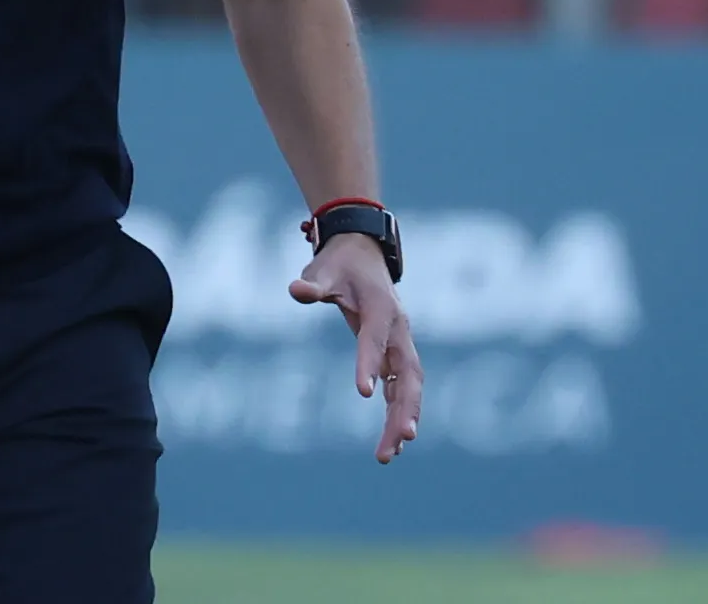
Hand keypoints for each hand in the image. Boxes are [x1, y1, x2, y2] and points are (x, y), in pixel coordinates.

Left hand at [290, 231, 422, 463]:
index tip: (363, 393)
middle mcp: (398, 329)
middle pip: (408, 373)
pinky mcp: (395, 355)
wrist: (364, 253)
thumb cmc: (340, 264)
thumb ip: (314, 283)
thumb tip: (297, 290)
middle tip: (400, 441)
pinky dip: (398, 414)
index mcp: (380, 307)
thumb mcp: (324, 268)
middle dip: (405, 407)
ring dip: (404, 419)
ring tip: (389, 454)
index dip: (370, 363)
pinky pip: (401, 389)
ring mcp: (400, 344)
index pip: (376, 338)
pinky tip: (391, 445)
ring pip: (410, 387)